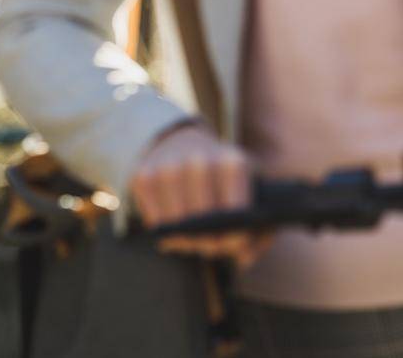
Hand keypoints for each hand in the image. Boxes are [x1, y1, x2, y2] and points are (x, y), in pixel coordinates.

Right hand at [131, 121, 271, 266]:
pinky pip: (154, 221)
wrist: (185, 144)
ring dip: (186, 240)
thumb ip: (260, 232)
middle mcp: (199, 160)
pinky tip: (175, 225)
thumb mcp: (250, 195)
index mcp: (233, 162)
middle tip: (211, 245)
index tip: (233, 244)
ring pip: (176, 224)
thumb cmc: (224, 180)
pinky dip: (164, 231)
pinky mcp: (143, 177)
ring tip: (194, 237)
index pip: (235, 211)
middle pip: (203, 221)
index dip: (235, 236)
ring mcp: (168, 167)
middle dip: (209, 241)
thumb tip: (243, 258)